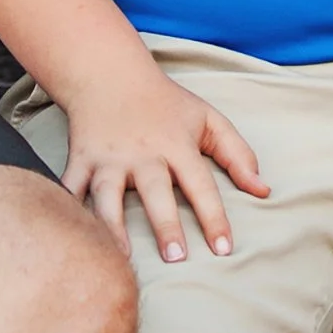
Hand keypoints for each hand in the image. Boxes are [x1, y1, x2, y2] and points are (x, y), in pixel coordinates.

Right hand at [54, 52, 267, 262]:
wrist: (109, 75)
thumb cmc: (164, 102)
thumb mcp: (209, 120)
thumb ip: (238, 155)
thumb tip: (263, 191)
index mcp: (176, 146)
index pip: (201, 186)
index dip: (214, 218)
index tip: (224, 249)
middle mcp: (142, 154)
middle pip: (155, 193)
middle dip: (165, 225)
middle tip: (176, 257)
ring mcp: (108, 158)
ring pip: (108, 196)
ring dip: (113, 226)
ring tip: (121, 256)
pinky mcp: (81, 159)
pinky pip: (72, 187)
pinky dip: (69, 207)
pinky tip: (73, 233)